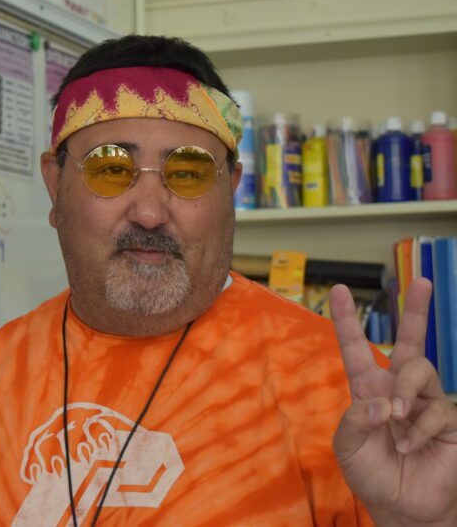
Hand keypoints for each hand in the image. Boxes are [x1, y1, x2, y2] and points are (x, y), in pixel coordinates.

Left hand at [330, 279, 456, 524]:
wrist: (401, 506)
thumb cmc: (371, 473)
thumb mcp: (348, 445)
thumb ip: (356, 418)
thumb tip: (383, 401)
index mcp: (368, 388)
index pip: (356, 347)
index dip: (346, 320)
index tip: (338, 290)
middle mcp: (399, 389)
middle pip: (410, 341)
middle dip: (417, 309)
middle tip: (420, 280)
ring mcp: (427, 402)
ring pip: (419, 370)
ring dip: (404, 392)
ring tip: (395, 419)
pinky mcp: (450, 422)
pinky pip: (435, 410)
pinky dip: (418, 428)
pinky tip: (409, 444)